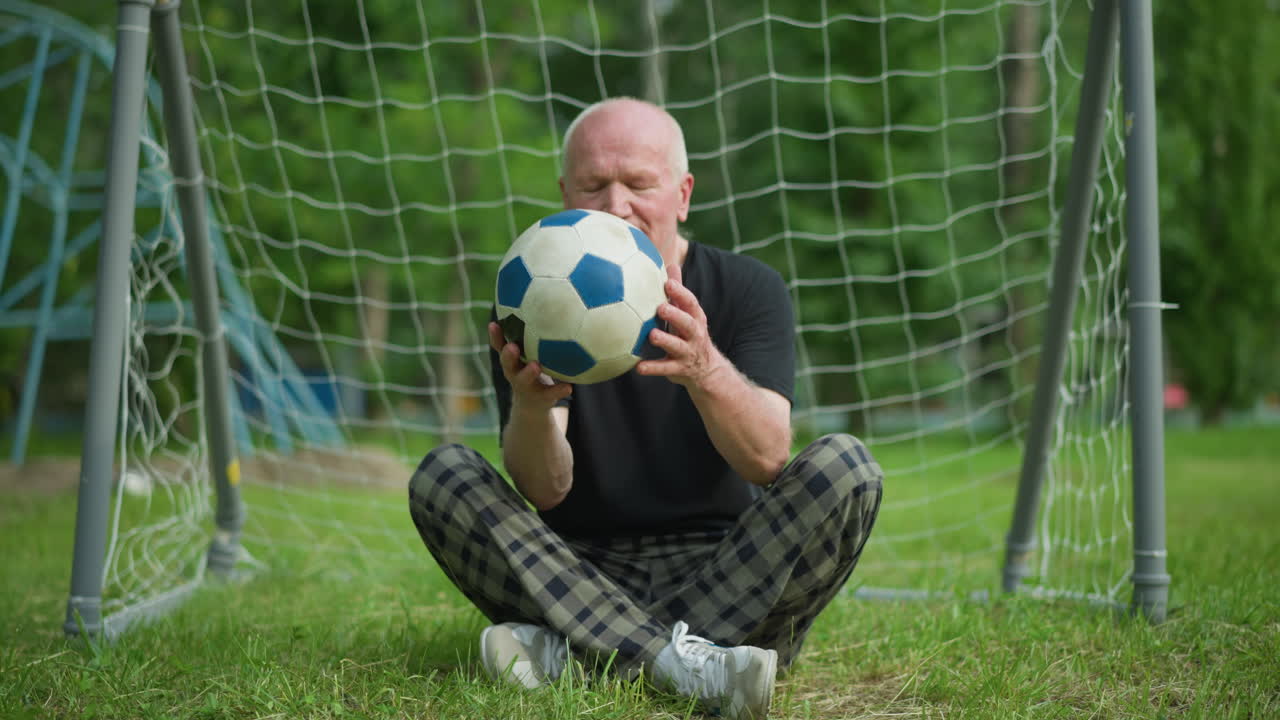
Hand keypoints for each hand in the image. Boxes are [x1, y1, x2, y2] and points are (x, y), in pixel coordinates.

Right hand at [489, 322, 571, 409]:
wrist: (535, 406)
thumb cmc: (537, 369)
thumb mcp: (536, 351)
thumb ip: (541, 331)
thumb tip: (556, 297)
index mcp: (513, 359)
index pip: (500, 345)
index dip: (495, 336)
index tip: (493, 324)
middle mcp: (515, 372)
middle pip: (506, 363)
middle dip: (507, 355)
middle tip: (512, 346)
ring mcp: (526, 387)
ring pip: (523, 381)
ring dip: (528, 373)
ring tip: (536, 366)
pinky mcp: (540, 399)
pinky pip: (550, 394)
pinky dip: (558, 390)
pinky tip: (569, 386)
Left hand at [635, 263, 729, 389]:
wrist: (706, 370)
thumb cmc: (689, 334)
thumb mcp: (688, 313)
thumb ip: (679, 292)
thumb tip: (671, 264)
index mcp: (696, 318)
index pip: (691, 303)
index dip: (681, 293)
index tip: (668, 282)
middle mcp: (694, 335)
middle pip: (688, 324)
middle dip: (676, 315)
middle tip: (660, 308)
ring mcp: (687, 353)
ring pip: (677, 347)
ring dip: (665, 340)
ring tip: (652, 335)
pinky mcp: (679, 369)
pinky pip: (665, 369)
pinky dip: (652, 368)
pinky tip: (638, 367)